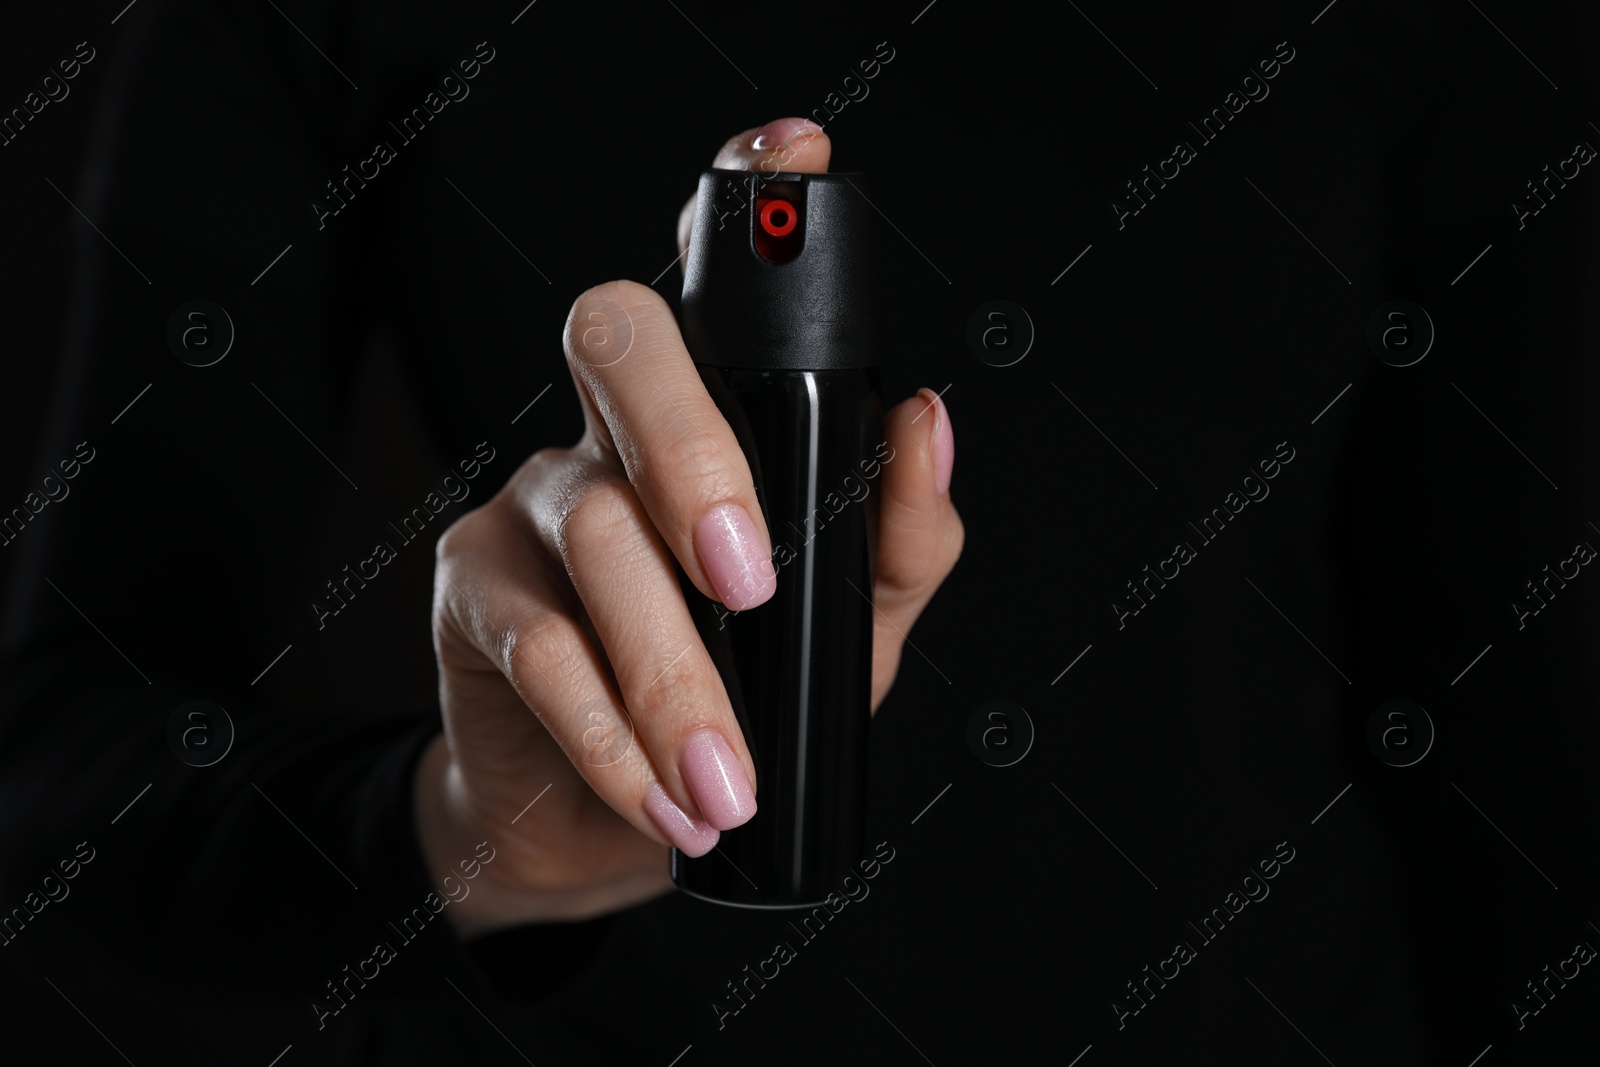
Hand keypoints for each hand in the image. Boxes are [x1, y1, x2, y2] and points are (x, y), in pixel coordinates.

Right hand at [413, 118, 963, 934]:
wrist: (598, 826)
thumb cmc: (737, 709)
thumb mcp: (845, 634)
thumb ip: (896, 539)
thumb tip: (925, 422)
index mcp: (712, 425)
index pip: (713, 292)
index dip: (741, 195)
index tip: (799, 151)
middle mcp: (613, 432)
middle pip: (620, 339)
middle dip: (692, 446)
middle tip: (750, 578)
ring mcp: (532, 502)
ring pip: (594, 526)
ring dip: (670, 672)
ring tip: (723, 777)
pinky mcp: (470, 589)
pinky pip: (535, 639)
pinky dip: (608, 728)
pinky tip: (659, 794)